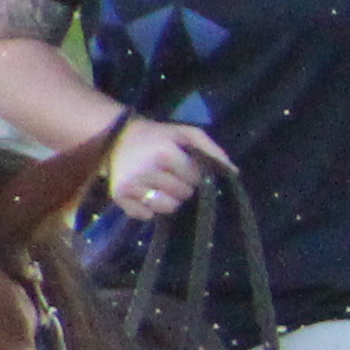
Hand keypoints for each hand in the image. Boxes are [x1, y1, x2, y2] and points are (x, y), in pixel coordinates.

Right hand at [103, 114, 231, 222]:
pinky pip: (146, 215)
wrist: (116, 137)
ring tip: (160, 185)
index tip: (184, 166)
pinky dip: (150, 208)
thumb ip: (211, 149)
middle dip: (182, 186)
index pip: (196, 178)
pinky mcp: (119, 197)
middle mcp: (146, 171)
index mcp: (164, 153)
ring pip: (168, 208)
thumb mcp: (185, 133)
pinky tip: (146, 193)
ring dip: (169, 199)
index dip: (194, 174)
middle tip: (171, 175)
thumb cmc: (157, 136)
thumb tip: (233, 172)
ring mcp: (131, 186)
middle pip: (183, 194)